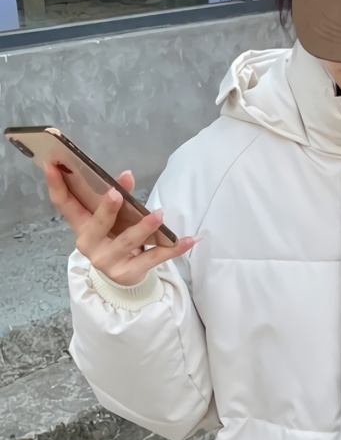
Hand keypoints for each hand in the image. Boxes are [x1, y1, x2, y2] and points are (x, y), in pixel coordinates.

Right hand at [45, 164, 198, 286]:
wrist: (124, 276)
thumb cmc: (116, 239)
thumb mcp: (113, 220)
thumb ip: (119, 198)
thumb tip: (127, 175)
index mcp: (81, 226)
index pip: (63, 204)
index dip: (56, 184)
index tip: (51, 163)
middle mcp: (90, 245)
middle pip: (98, 224)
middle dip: (107, 209)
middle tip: (117, 193)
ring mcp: (108, 262)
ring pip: (129, 242)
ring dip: (145, 227)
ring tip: (159, 214)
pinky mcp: (129, 273)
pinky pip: (155, 259)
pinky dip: (174, 248)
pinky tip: (190, 240)